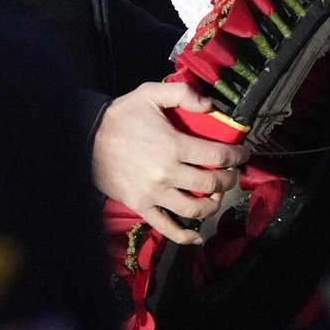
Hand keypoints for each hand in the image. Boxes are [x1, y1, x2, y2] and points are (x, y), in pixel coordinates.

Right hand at [92, 81, 249, 244]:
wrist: (86, 137)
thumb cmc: (122, 116)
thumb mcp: (150, 93)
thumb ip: (182, 93)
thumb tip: (210, 106)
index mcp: (174, 145)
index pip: (218, 156)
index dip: (236, 156)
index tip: (243, 154)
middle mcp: (168, 173)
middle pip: (211, 183)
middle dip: (229, 179)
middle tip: (232, 173)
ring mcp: (154, 193)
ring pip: (195, 208)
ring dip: (213, 204)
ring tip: (217, 196)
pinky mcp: (141, 206)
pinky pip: (167, 227)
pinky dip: (185, 236)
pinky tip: (198, 237)